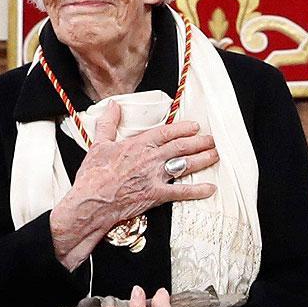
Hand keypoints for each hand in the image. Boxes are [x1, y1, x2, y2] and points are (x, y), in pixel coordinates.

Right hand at [50, 102, 219, 268]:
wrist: (92, 201)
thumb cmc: (93, 175)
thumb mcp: (99, 144)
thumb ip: (108, 123)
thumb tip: (112, 105)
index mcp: (138, 145)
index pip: (167, 132)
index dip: (183, 128)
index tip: (195, 126)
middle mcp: (151, 159)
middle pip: (181, 147)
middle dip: (199, 142)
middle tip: (212, 140)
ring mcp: (155, 177)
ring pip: (185, 165)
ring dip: (203, 160)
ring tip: (215, 155)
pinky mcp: (156, 195)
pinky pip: (181, 192)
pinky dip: (197, 191)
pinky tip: (210, 188)